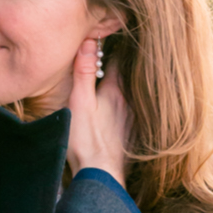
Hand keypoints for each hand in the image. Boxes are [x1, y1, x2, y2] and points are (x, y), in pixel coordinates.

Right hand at [65, 36, 129, 188]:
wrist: (101, 175)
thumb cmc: (86, 140)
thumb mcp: (79, 102)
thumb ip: (83, 72)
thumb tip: (89, 42)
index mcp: (115, 91)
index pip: (115, 60)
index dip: (109, 48)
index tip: (105, 37)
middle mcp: (128, 102)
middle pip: (124, 76)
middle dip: (116, 65)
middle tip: (109, 53)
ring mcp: (132, 119)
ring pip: (129, 94)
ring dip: (123, 85)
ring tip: (114, 77)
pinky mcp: (131, 134)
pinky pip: (131, 111)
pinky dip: (126, 104)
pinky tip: (119, 108)